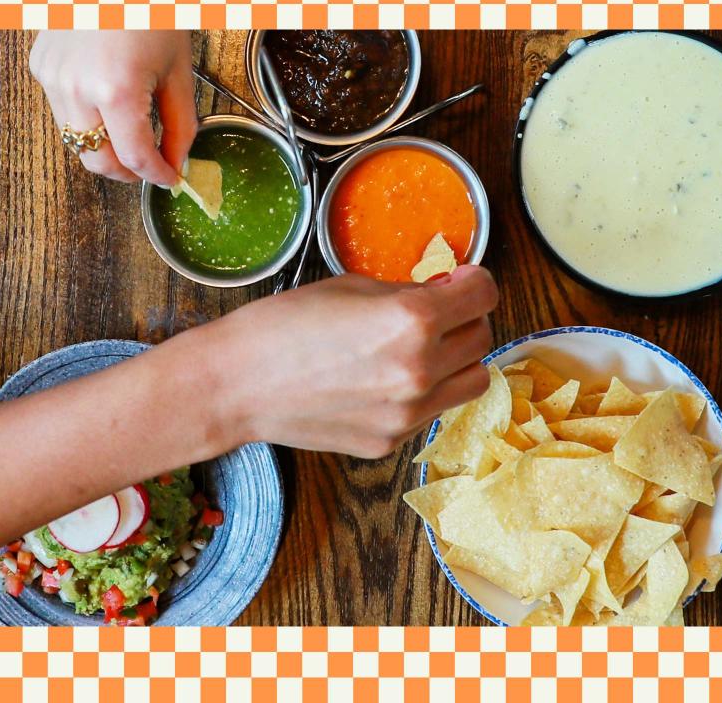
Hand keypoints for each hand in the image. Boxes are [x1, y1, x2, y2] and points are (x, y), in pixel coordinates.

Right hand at [29, 30, 197, 185]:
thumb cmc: (150, 10)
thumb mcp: (178, 71)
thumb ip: (180, 125)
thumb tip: (177, 162)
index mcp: (116, 91)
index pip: (135, 158)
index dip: (158, 176)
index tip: (171, 178)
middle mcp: (77, 89)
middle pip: (97, 160)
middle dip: (127, 172)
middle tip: (149, 166)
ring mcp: (52, 78)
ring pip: (76, 140)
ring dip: (105, 147)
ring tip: (132, 135)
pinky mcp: (41, 67)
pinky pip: (62, 110)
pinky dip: (86, 117)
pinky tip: (106, 99)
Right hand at [185, 266, 498, 458]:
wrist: (237, 385)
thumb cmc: (283, 326)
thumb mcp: (352, 286)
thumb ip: (407, 292)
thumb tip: (443, 292)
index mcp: (413, 320)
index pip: (484, 295)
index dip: (476, 281)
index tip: (463, 280)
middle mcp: (420, 370)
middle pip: (483, 339)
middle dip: (467, 320)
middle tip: (441, 313)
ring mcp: (409, 413)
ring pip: (471, 382)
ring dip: (458, 360)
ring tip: (424, 350)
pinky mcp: (392, 441)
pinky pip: (431, 411)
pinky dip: (422, 393)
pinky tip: (384, 380)